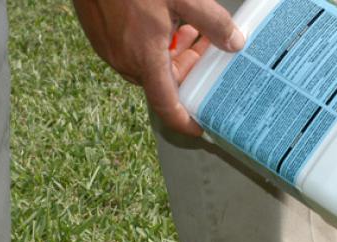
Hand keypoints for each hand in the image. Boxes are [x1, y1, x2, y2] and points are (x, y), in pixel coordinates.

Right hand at [73, 0, 244, 136]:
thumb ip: (211, 22)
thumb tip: (235, 42)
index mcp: (145, 59)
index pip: (167, 105)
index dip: (185, 122)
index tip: (201, 127)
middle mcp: (125, 61)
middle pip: (163, 81)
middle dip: (189, 69)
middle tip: (209, 50)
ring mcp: (110, 50)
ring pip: (148, 65)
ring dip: (172, 54)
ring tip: (190, 29)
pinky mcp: (101, 37)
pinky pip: (132, 51)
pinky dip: (153, 44)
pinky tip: (164, 19)